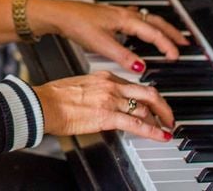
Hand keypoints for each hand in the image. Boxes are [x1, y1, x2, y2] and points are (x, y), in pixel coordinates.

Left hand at [31, 0, 188, 72]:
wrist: (59, 13)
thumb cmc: (77, 24)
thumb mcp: (101, 44)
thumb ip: (123, 56)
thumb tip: (141, 66)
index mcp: (126, 20)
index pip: (154, 33)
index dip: (167, 45)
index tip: (176, 56)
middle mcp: (124, 14)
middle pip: (155, 21)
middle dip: (171, 32)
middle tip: (185, 42)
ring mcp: (117, 13)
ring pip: (146, 18)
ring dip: (160, 27)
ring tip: (169, 36)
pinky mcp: (109, 15)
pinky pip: (135, 18)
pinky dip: (145, 23)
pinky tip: (140, 26)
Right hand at [35, 70, 173, 141]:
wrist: (43, 103)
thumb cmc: (54, 96)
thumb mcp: (79, 85)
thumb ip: (95, 90)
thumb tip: (101, 101)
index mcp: (103, 76)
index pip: (134, 84)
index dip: (148, 96)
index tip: (152, 103)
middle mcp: (110, 86)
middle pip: (148, 92)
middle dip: (163, 106)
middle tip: (168, 116)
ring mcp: (110, 100)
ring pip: (146, 108)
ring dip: (161, 120)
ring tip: (166, 128)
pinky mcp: (107, 116)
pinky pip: (137, 125)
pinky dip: (153, 131)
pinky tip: (161, 136)